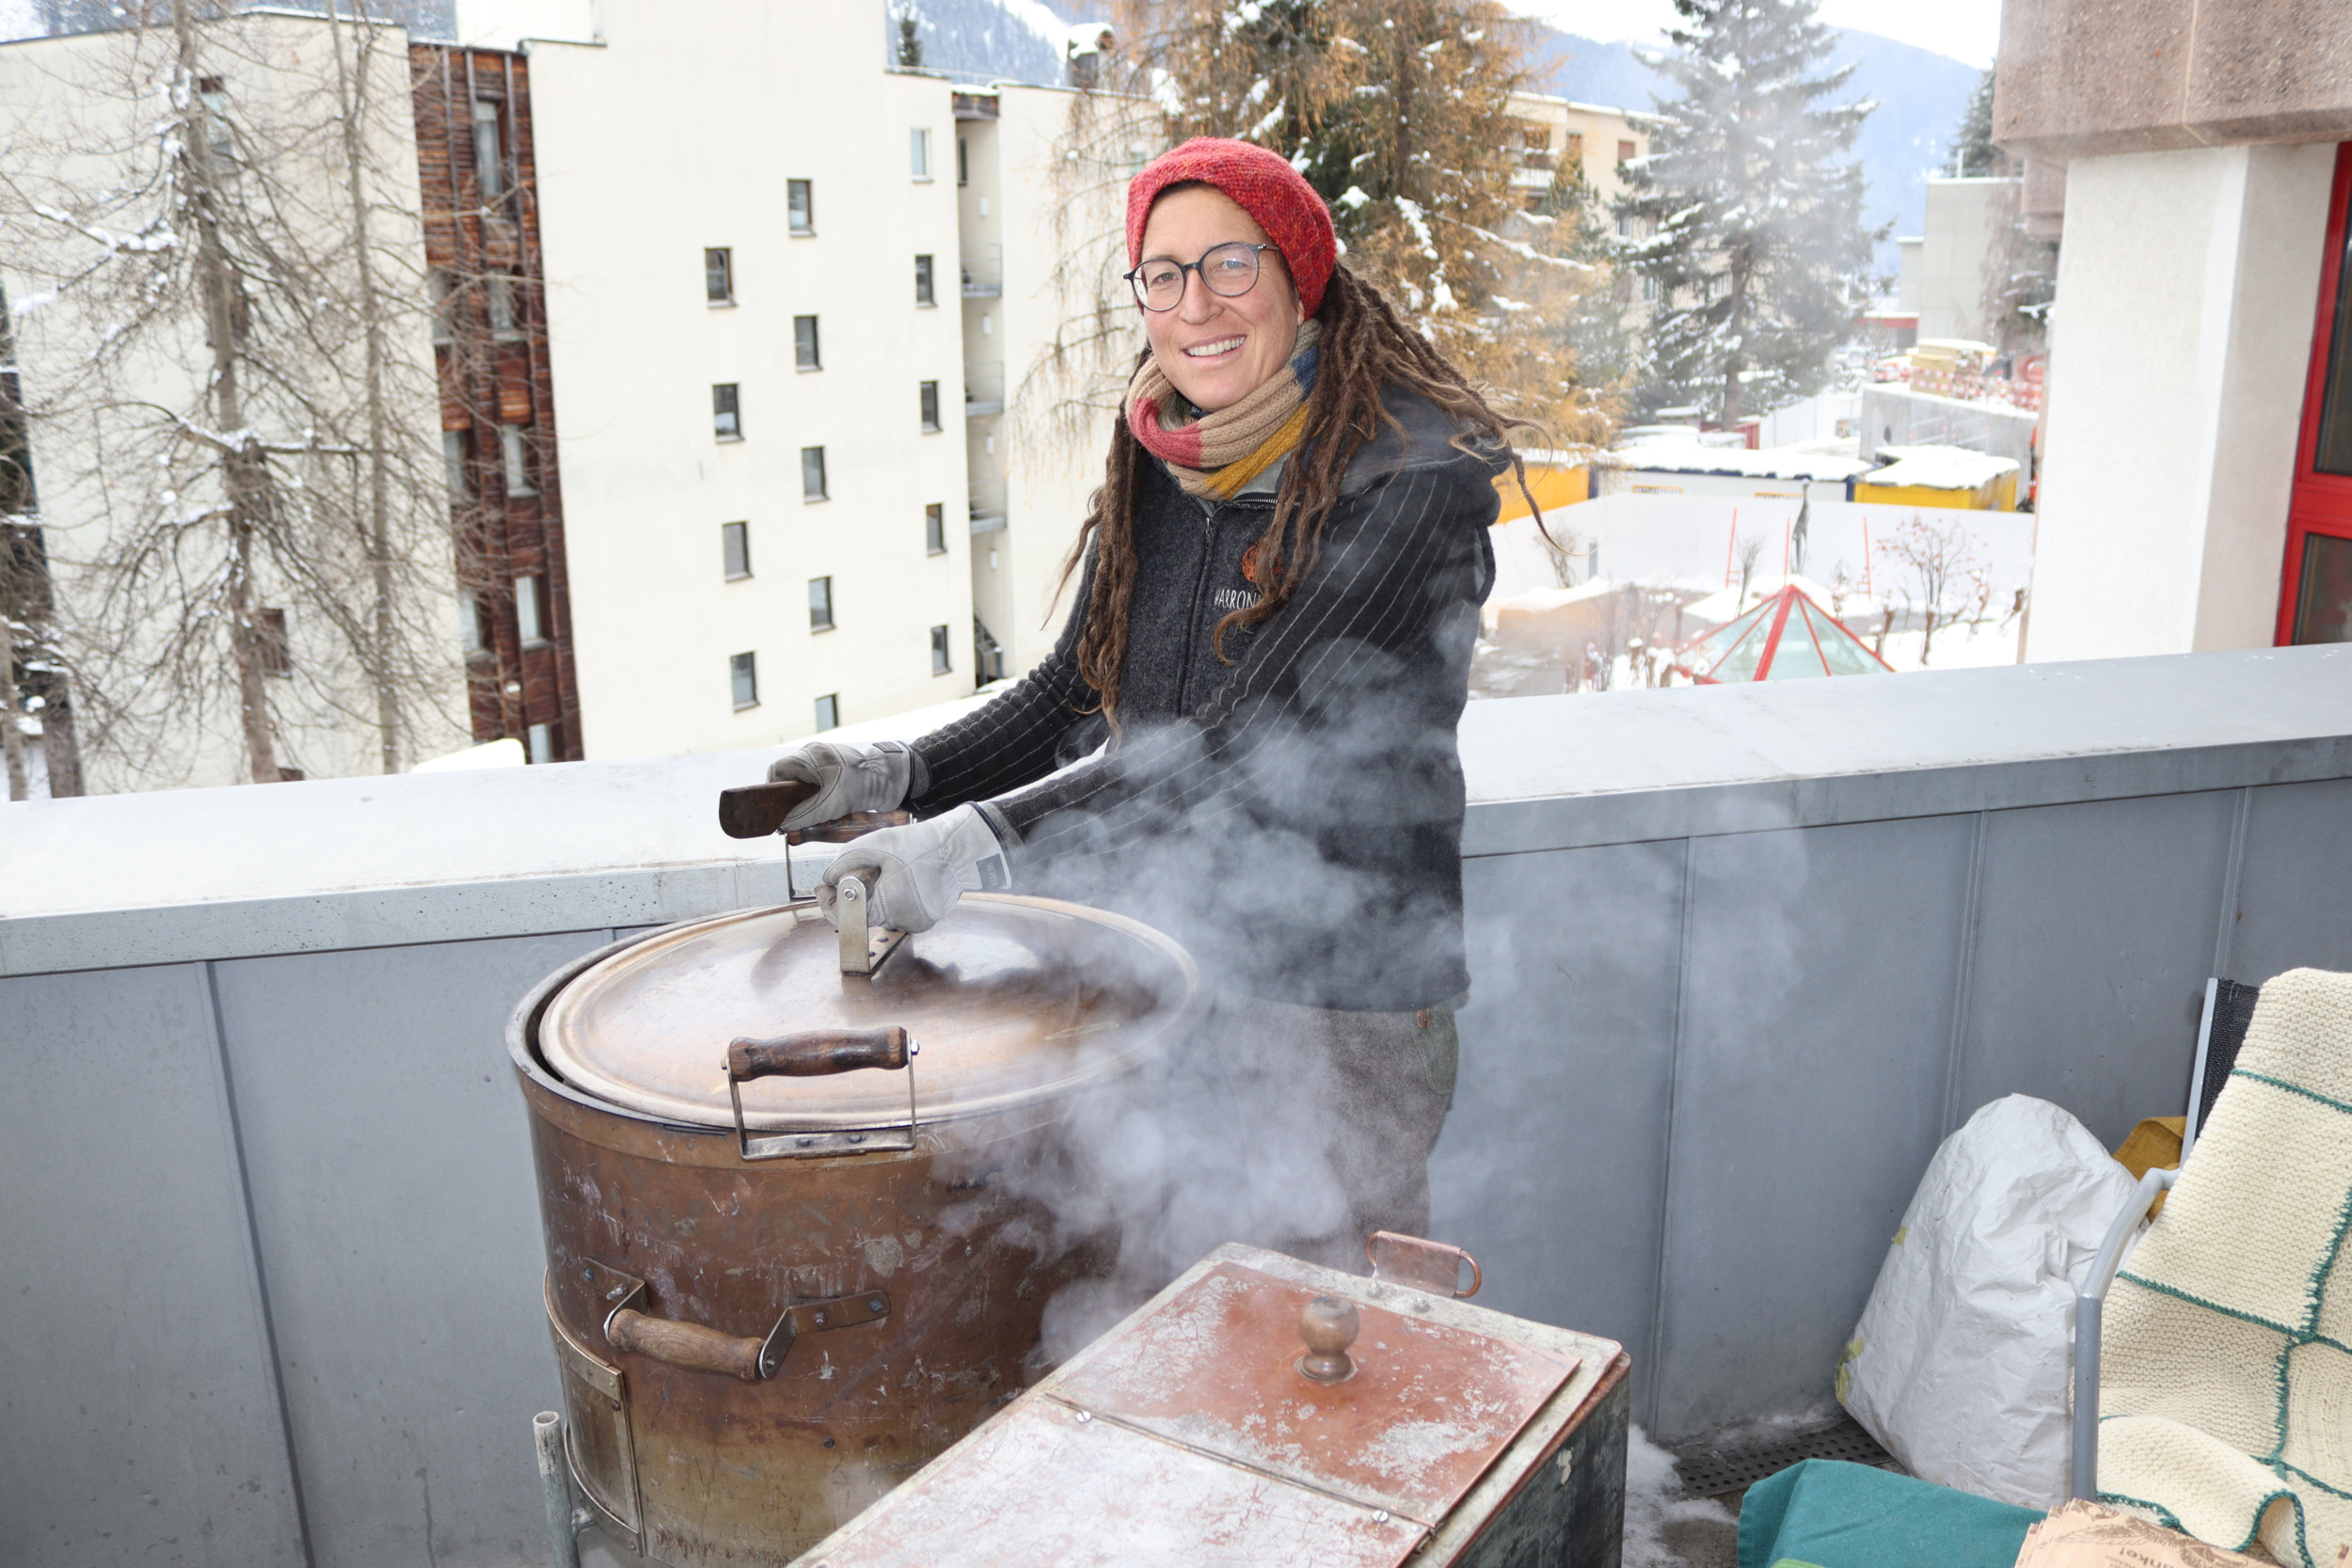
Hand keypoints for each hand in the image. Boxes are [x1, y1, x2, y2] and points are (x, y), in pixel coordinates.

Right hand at [765, 740, 912, 830]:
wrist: (891, 780)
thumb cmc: (861, 786)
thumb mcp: (829, 806)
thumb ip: (803, 816)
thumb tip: (783, 826)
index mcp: (809, 755)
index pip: (778, 771)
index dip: (773, 791)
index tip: (776, 809)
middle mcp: (815, 753)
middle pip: (791, 778)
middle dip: (792, 799)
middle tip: (796, 816)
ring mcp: (826, 759)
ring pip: (805, 782)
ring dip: (807, 799)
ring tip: (815, 813)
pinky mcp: (836, 768)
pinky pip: (818, 783)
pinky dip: (819, 796)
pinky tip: (828, 808)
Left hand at [817, 805, 1012, 932]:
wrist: (960, 848)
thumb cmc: (921, 845)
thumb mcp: (875, 844)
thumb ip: (845, 862)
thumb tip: (829, 877)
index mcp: (890, 908)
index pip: (847, 917)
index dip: (829, 902)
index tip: (822, 887)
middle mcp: (904, 922)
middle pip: (864, 914)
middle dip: (852, 895)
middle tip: (848, 873)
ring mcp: (918, 922)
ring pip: (881, 913)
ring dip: (872, 895)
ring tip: (878, 871)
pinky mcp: (927, 918)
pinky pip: (898, 911)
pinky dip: (890, 897)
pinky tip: (896, 878)